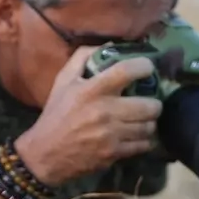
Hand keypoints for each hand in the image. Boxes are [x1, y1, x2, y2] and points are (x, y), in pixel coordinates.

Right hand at [15, 46, 162, 186]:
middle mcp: (105, 111)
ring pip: (149, 126)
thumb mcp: (63, 82)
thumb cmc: (56, 115)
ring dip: (149, 122)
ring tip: (143, 120)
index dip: (144, 66)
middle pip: (150, 105)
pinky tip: (137, 136)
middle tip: (149, 102)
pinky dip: (144, 140)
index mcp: (92, 90)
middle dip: (154, 103)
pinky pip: (143, 145)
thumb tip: (110, 45)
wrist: (45, 154)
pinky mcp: (114, 153)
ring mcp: (111, 135)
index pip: (127, 71)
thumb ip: (83, 58)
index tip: (147, 68)